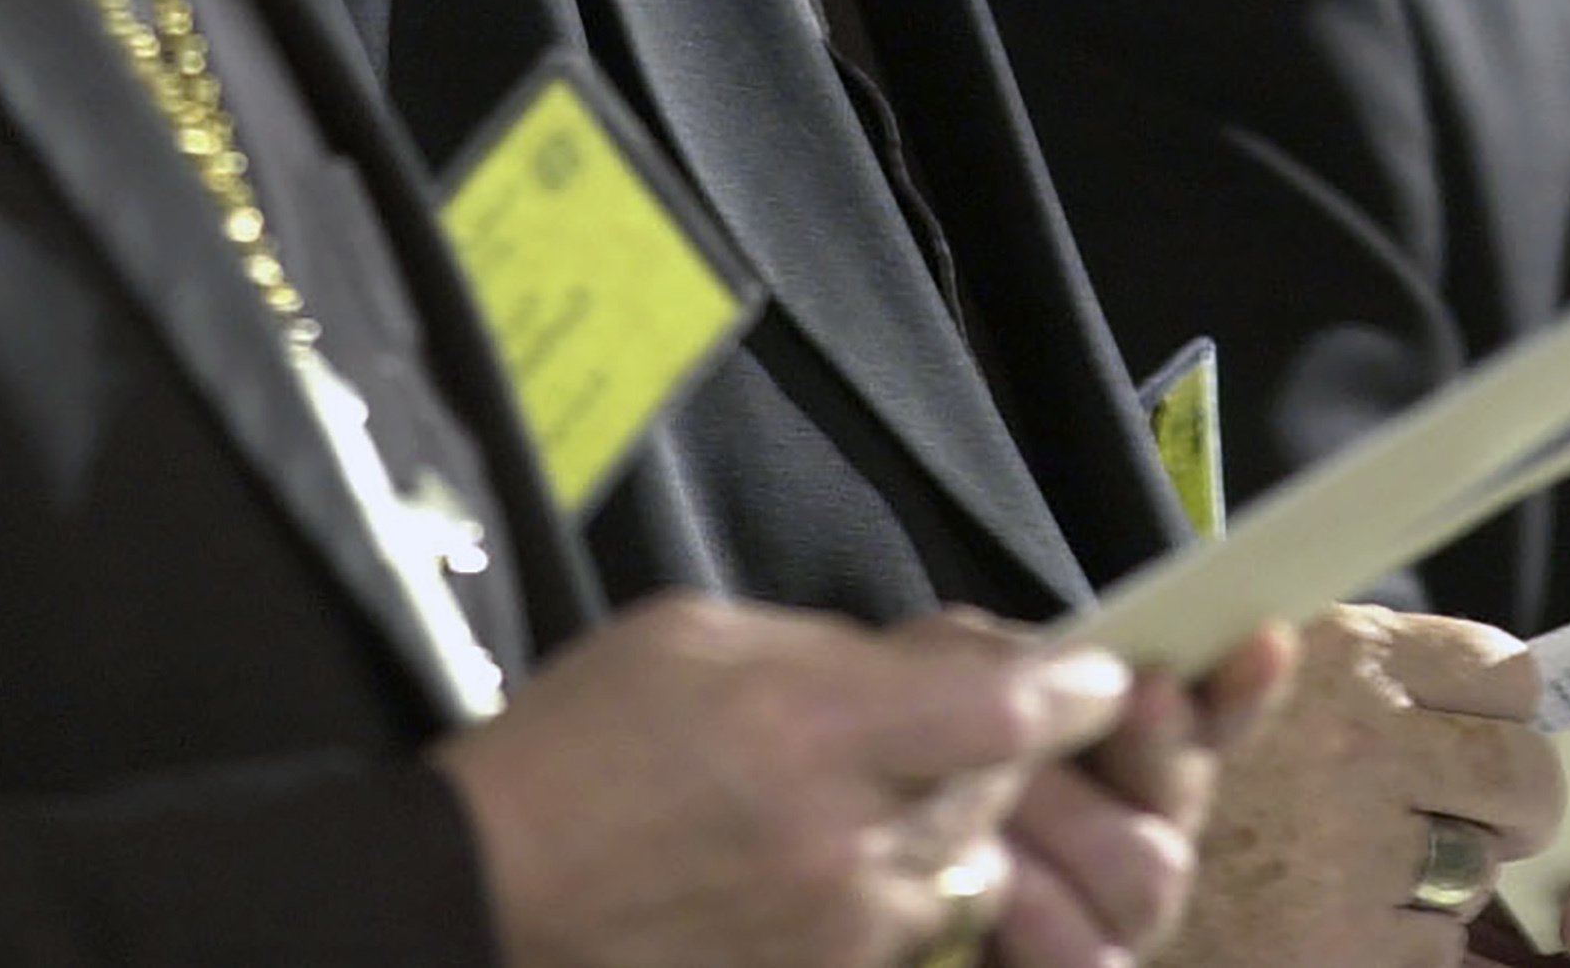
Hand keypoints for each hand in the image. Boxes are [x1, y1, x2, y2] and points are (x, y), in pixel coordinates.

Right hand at [436, 591, 1128, 967]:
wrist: (482, 896)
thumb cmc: (572, 751)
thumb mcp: (696, 638)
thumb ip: (829, 652)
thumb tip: (922, 669)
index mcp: (816, 725)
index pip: (1006, 712)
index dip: (1067, 691)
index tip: (1088, 677)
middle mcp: (844, 837)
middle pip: (996, 788)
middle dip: (995, 750)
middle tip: (941, 725)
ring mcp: (834, 927)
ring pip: (965, 867)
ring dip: (943, 827)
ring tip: (858, 799)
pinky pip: (907, 930)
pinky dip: (892, 892)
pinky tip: (821, 865)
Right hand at [1163, 604, 1565, 967]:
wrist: (1073, 876)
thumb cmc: (1158, 767)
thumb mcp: (1244, 670)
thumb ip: (1356, 669)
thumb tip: (1488, 684)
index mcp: (1348, 656)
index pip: (1507, 674)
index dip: (1497, 714)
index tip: (1475, 735)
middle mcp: (1364, 745)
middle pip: (1525, 777)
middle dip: (1506, 806)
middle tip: (1463, 819)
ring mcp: (1361, 853)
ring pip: (1480, 871)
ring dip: (1441, 881)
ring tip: (1357, 871)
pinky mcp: (1353, 950)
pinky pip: (1437, 950)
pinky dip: (1402, 948)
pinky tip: (1334, 923)